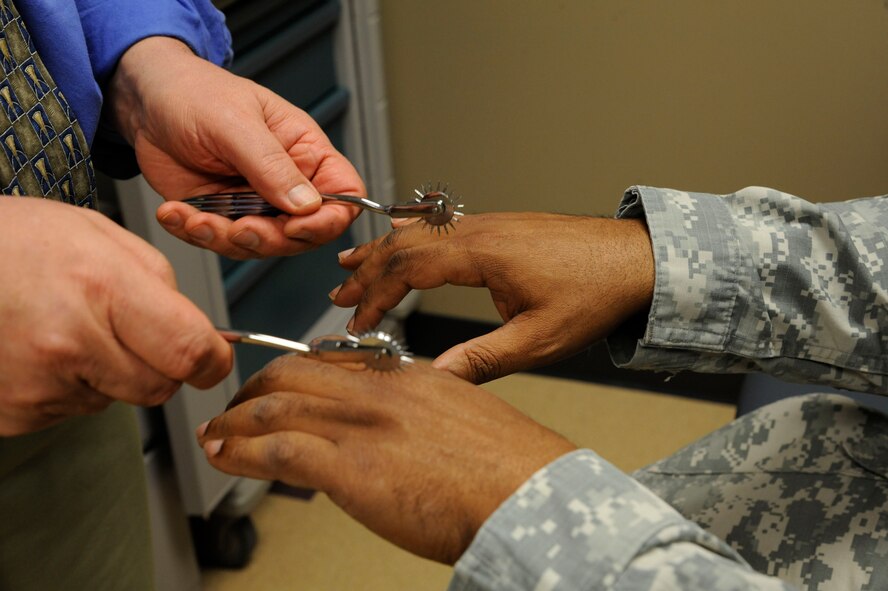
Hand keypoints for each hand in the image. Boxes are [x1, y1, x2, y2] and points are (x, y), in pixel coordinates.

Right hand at [0, 199, 232, 435]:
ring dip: (111, 373)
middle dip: (162, 365)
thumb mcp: (97, 233)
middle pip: (160, 387)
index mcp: (101, 287)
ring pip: (118, 399)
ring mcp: (37, 385)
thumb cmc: (12, 242)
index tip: (213, 358)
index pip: (189, 350)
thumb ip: (159, 281)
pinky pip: (72, 409)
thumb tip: (204, 333)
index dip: (212, 361)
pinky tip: (40, 348)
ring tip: (68, 328)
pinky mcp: (13, 413)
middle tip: (130, 331)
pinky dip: (70, 386)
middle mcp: (70, 342)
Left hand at [108, 37, 364, 258]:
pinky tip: (176, 214)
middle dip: (269, 238)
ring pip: (260, 244)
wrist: (145, 100)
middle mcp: (285, 182)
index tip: (298, 226)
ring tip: (196, 219)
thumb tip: (308, 205)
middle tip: (239, 228)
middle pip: (302, 232)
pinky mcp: (221, 215)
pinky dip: (196, 235)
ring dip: (226, 240)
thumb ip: (271, 166)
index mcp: (305, 151)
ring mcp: (254, 202)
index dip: (329, 219)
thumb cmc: (195, 93)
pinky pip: (219, 241)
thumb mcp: (235, 123)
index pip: (343, 193)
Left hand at [197, 355, 575, 563]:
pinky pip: (276, 448)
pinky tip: (224, 456)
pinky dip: (239, 451)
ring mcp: (362, 426)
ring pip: (275, 407)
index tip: (277, 385)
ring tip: (216, 433)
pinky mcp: (351, 467)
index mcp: (407, 377)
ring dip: (235, 421)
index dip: (293, 373)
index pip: (332, 362)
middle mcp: (378, 392)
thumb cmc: (509, 467)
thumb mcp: (465, 420)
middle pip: (292, 374)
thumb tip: (400, 435)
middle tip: (234, 407)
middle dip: (252, 390)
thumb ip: (422, 417)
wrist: (528, 494)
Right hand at [331, 213, 654, 382]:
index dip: (376, 294)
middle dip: (369, 271)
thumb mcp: (538, 340)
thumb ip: (481, 359)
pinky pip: (444, 227)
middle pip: (406, 244)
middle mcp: (480, 230)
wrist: (638, 259)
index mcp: (484, 254)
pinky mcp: (502, 226)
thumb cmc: (595, 294)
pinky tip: (402, 239)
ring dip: (385, 250)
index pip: (410, 268)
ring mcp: (491, 223)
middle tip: (339, 293)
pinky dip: (414, 238)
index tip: (356, 319)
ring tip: (352, 263)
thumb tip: (435, 378)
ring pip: (422, 231)